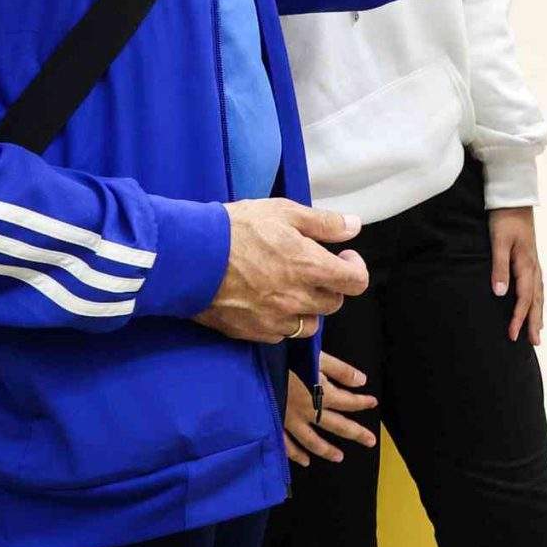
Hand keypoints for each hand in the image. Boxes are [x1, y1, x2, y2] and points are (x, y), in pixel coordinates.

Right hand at [193, 199, 368, 343]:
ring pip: (309, 324)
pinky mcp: (254, 332)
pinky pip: (281, 334)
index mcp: (311, 267)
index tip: (342, 257)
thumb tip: (354, 227)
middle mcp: (298, 299)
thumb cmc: (237, 229)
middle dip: (330, 286)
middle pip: (334, 303)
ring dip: (308, 308)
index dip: (355, 268)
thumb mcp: (284, 212)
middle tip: (312, 268)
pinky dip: (282, 321)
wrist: (190, 258)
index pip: (356, 282)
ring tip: (291, 288)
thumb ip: (324, 223)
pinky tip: (268, 301)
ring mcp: (276, 320)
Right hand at [282, 353, 377, 466]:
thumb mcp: (316, 356)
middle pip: (336, 425)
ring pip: (312, 441)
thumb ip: (340, 370)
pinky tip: (305, 461)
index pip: (348, 402)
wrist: (254, 367)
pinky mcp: (275, 424)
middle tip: (370, 441)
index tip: (373, 403)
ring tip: (339, 458)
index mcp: (321, 394)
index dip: (362, 402)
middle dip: (355, 433)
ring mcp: (291, 421)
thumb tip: (362, 381)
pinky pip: (287, 445)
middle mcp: (308, 412)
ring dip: (327, 450)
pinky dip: (296, 455)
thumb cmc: (285, 357)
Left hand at [490, 206, 544, 343]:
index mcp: (526, 264)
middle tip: (534, 344)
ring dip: (538, 313)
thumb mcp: (498, 241)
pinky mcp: (531, 258)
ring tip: (538, 331)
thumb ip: (499, 267)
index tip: (512, 336)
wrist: (514, 197)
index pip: (524, 298)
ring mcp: (534, 262)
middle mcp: (533, 265)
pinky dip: (538, 299)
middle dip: (534, 322)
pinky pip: (537, 285)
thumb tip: (500, 294)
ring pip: (539, 293)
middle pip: (536, 300)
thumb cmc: (504, 218)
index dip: (518, 318)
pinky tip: (536, 304)